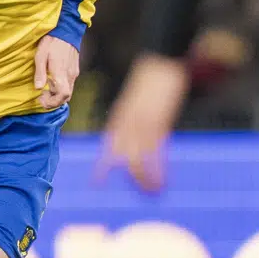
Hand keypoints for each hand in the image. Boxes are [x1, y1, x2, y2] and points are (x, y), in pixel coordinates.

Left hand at [34, 35, 79, 109]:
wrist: (66, 30)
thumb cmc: (51, 41)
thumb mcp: (40, 55)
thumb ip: (40, 73)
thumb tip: (38, 88)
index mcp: (61, 73)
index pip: (62, 95)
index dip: (53, 102)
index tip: (42, 99)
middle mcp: (70, 75)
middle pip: (66, 96)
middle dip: (54, 102)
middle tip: (42, 98)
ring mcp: (74, 72)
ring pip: (69, 91)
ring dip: (57, 95)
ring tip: (46, 90)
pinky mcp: (75, 69)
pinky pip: (69, 84)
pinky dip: (61, 89)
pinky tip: (52, 82)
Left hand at [98, 53, 190, 192]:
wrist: (160, 64)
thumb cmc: (149, 80)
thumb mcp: (134, 100)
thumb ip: (132, 117)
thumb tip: (135, 132)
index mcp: (120, 119)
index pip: (109, 148)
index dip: (103, 168)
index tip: (96, 183)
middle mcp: (128, 126)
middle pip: (122, 158)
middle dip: (128, 177)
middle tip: (138, 192)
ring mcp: (143, 126)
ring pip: (139, 161)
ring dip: (144, 180)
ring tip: (150, 192)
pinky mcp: (160, 125)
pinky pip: (157, 154)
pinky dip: (159, 171)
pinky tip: (162, 182)